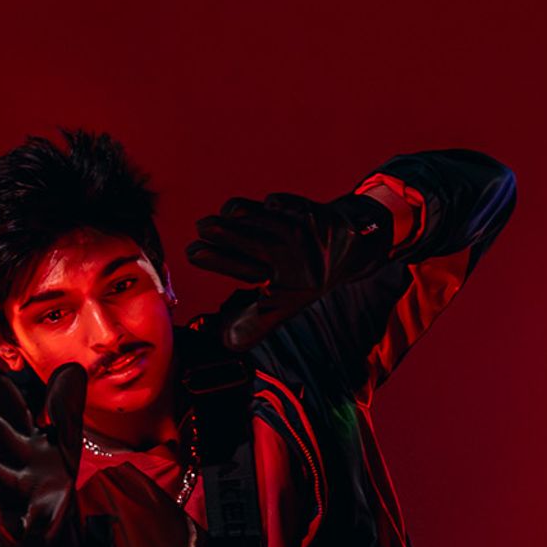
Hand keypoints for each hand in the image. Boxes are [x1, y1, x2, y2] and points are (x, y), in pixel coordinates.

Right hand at [0, 361, 86, 546]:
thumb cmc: (46, 471)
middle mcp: (12, 459)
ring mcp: (13, 490)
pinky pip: (15, 523)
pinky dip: (15, 523)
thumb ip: (63, 405)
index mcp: (22, 435)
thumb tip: (71, 367)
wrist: (39, 525)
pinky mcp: (22, 522)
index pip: (11, 408)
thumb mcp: (61, 437)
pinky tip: (15, 522)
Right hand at [188, 191, 394, 349]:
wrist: (351, 251)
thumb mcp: (283, 306)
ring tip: (226, 218)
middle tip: (202, 229)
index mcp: (281, 282)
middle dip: (219, 232)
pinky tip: (268, 210)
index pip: (241, 270)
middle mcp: (290, 255)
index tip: (194, 252)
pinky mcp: (307, 210)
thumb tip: (224, 342)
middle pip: (243, 236)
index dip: (215, 260)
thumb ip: (253, 323)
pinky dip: (273, 206)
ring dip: (238, 215)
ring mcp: (299, 229)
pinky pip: (280, 204)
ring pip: (255, 215)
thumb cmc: (305, 280)